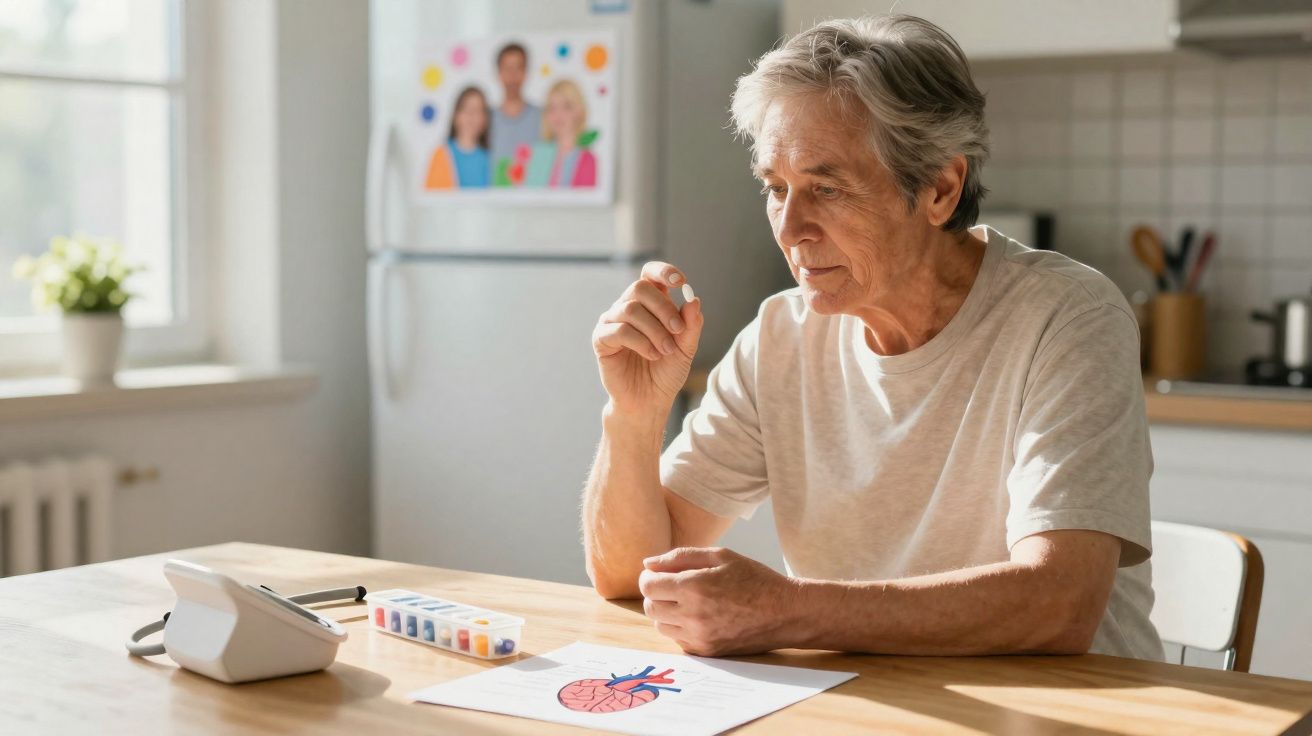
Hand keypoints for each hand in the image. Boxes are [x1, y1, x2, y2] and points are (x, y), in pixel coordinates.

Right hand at [592, 261, 702, 414]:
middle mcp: (628, 307)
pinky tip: (651, 355)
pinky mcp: (601, 339)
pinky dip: (641, 342)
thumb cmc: (666, 371)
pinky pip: (619, 330)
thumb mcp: (686, 348)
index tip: (680, 282)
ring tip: (666, 350)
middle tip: (678, 331)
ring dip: (654, 330)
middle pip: (640, 288)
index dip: (663, 271)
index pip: (650, 274)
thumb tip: (693, 299)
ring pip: (630, 309)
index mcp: (649, 303)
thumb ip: (691, 325)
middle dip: (663, 308)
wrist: (649, 400)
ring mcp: (612, 321)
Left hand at [638, 547, 800, 656]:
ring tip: (688, 600)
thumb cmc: (754, 579)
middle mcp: (692, 615)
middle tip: (674, 585)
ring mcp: (699, 637)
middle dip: (656, 593)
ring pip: (660, 625)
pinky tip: (699, 616)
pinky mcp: (706, 651)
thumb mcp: (720, 555)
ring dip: (666, 611)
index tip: (659, 573)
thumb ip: (680, 557)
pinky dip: (680, 627)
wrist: (785, 612)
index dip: (649, 576)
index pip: (648, 585)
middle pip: (650, 606)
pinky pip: (677, 639)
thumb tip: (649, 563)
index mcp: (694, 587)